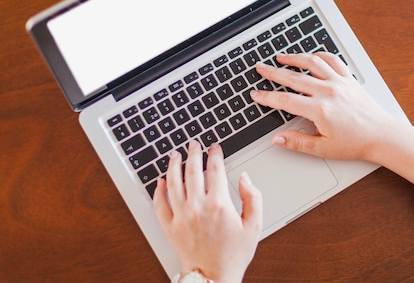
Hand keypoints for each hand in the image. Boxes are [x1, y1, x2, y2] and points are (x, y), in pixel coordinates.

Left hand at [153, 141, 262, 282]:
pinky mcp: (170, 227)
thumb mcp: (254, 226)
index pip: (215, 169)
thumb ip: (253, 198)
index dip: (215, 154)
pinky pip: (160, 204)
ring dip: (174, 165)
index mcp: (219, 204)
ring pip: (174, 182)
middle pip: (193, 170)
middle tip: (194, 144)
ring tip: (174, 154)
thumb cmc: (234, 255)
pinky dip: (158, 190)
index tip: (215, 147)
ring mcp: (182, 216)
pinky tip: (160, 181)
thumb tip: (245, 178)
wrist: (214, 278)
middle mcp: (198, 206)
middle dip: (194, 153)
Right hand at [250, 52, 395, 163]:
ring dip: (294, 58)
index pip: (285, 100)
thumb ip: (298, 142)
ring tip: (280, 57)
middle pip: (294, 77)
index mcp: (319, 110)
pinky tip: (311, 56)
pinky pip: (332, 61)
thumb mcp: (324, 148)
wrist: (381, 136)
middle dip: (273, 72)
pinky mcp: (349, 79)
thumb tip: (278, 139)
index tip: (256, 94)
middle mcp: (328, 92)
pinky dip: (320, 55)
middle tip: (260, 68)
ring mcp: (339, 82)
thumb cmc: (356, 143)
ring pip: (312, 63)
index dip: (267, 97)